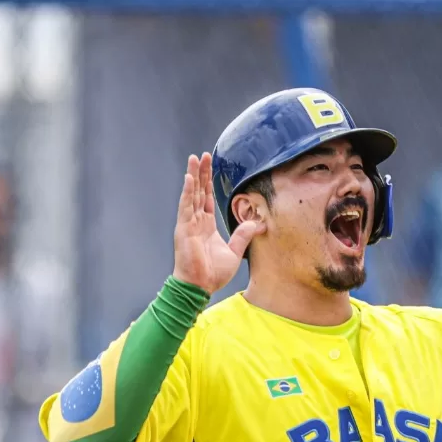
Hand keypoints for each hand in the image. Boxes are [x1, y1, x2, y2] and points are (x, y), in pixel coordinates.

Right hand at [173, 153, 261, 294]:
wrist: (200, 286)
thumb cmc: (213, 273)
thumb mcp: (234, 251)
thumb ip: (243, 235)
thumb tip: (258, 223)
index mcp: (206, 225)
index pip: (207, 198)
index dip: (208, 182)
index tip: (210, 166)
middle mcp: (196, 221)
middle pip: (199, 191)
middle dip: (201, 173)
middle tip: (203, 155)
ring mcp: (188, 224)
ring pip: (191, 194)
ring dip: (193, 176)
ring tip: (194, 159)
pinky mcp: (183, 229)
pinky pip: (186, 207)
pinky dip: (188, 192)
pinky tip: (190, 179)